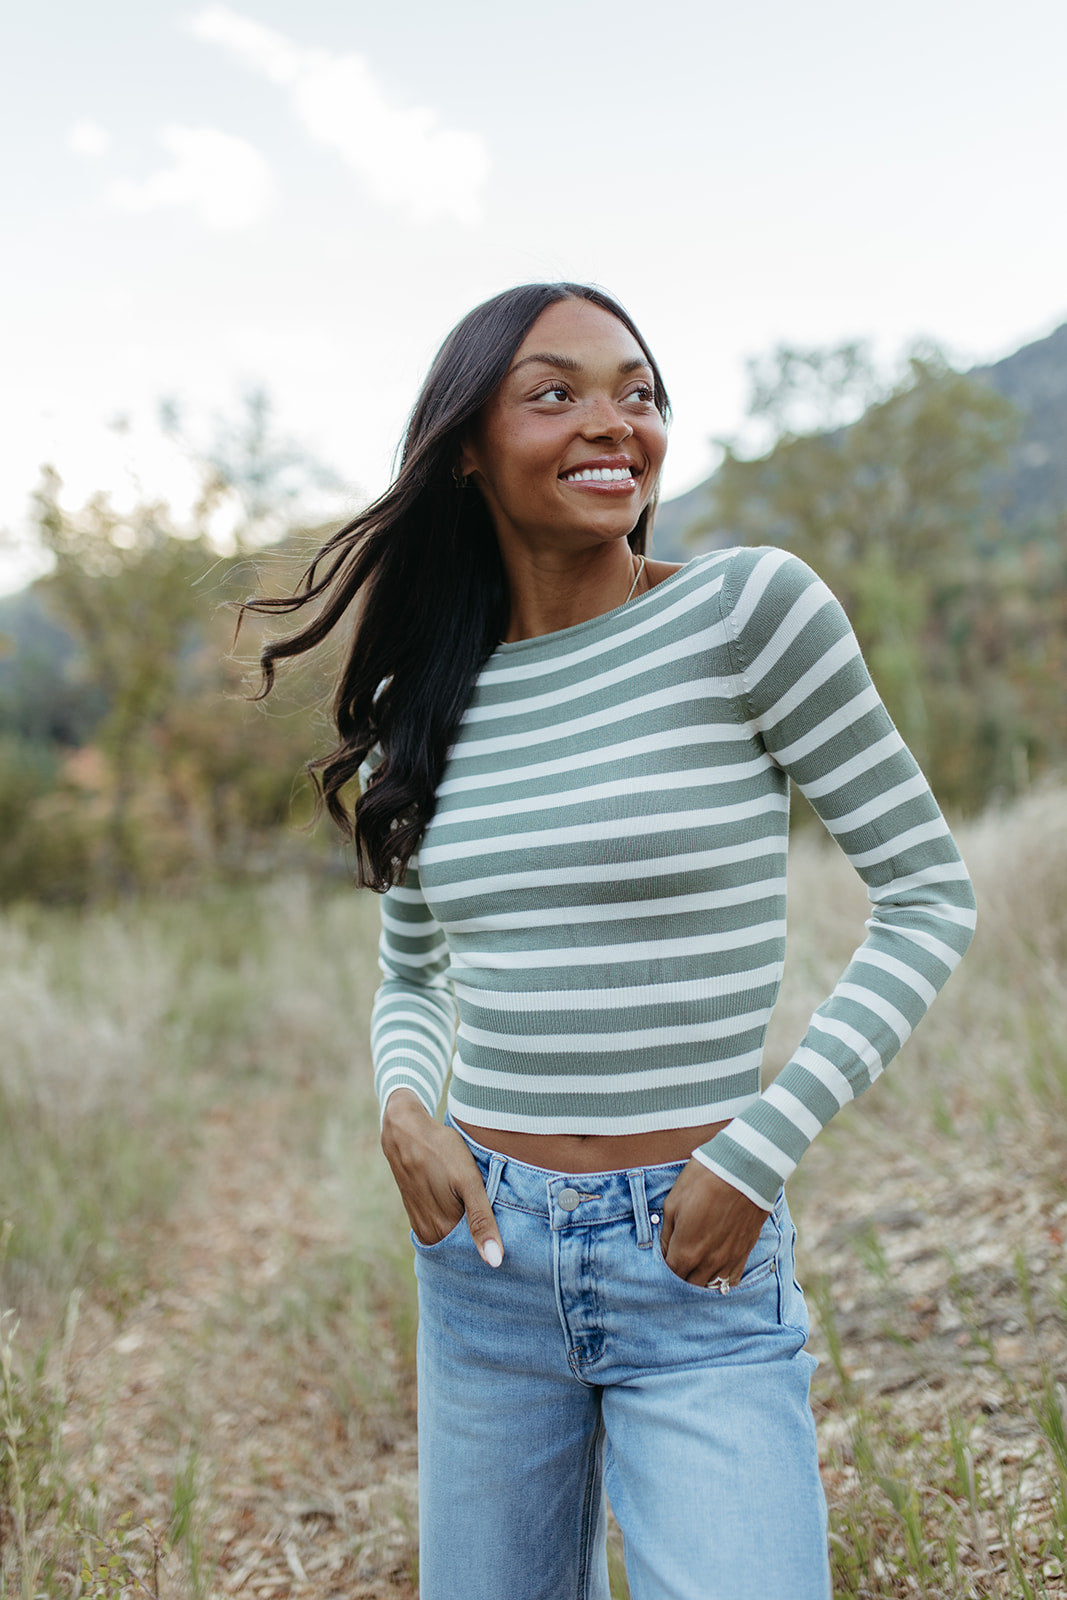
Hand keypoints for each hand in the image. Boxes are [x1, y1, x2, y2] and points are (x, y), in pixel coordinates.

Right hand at [380, 1090, 503, 1267]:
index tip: (511, 1238)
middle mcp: (429, 1234)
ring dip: (468, 1231)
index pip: (476, 1253)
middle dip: (481, 1240)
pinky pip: (442, 1228)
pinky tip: (465, 1208)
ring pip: (452, 1238)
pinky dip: (456, 1223)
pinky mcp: (416, 1214)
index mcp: (442, 1230)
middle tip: (501, 1222)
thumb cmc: (441, 1151)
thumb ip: (482, 1221)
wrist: (405, 1131)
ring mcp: (420, 1225)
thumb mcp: (469, 1182)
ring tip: (484, 1214)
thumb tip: (494, 1261)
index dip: (494, 1245)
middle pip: (463, 1247)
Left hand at [659, 1160, 768, 1288]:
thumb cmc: (703, 1181)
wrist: (744, 1170)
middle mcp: (707, 1262)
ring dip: (699, 1281)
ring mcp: (728, 1260)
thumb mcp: (673, 1202)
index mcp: (685, 1251)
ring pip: (710, 1287)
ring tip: (693, 1270)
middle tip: (676, 1266)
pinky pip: (731, 1280)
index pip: (670, 1276)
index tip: (662, 1262)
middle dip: (679, 1278)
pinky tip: (715, 1272)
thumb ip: (666, 1234)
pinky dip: (721, 1281)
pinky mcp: (744, 1253)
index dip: (663, 1272)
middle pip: (689, 1286)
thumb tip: (663, 1251)